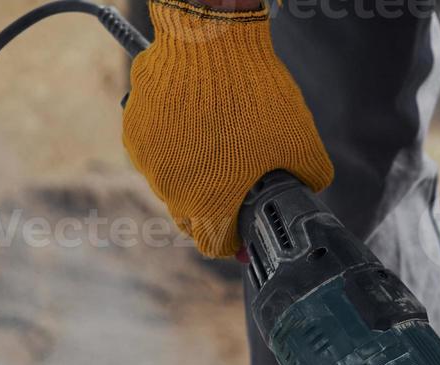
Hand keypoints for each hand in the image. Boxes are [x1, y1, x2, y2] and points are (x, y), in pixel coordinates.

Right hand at [122, 0, 332, 257]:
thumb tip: (305, 197)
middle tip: (234, 180)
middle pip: (190, 217)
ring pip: (170, 183)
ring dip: (191, 173)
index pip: (214, 245)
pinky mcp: (133, 130)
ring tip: (217, 141)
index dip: (233, 238)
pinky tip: (195, 120)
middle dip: (212, 207)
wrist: (213, 43)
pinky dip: (172, 143)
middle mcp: (171, 192)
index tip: (244, 224)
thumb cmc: (259, 99)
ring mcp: (148, 161)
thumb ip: (306, 186)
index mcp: (210, 207)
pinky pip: (155, 150)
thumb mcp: (304, 149)